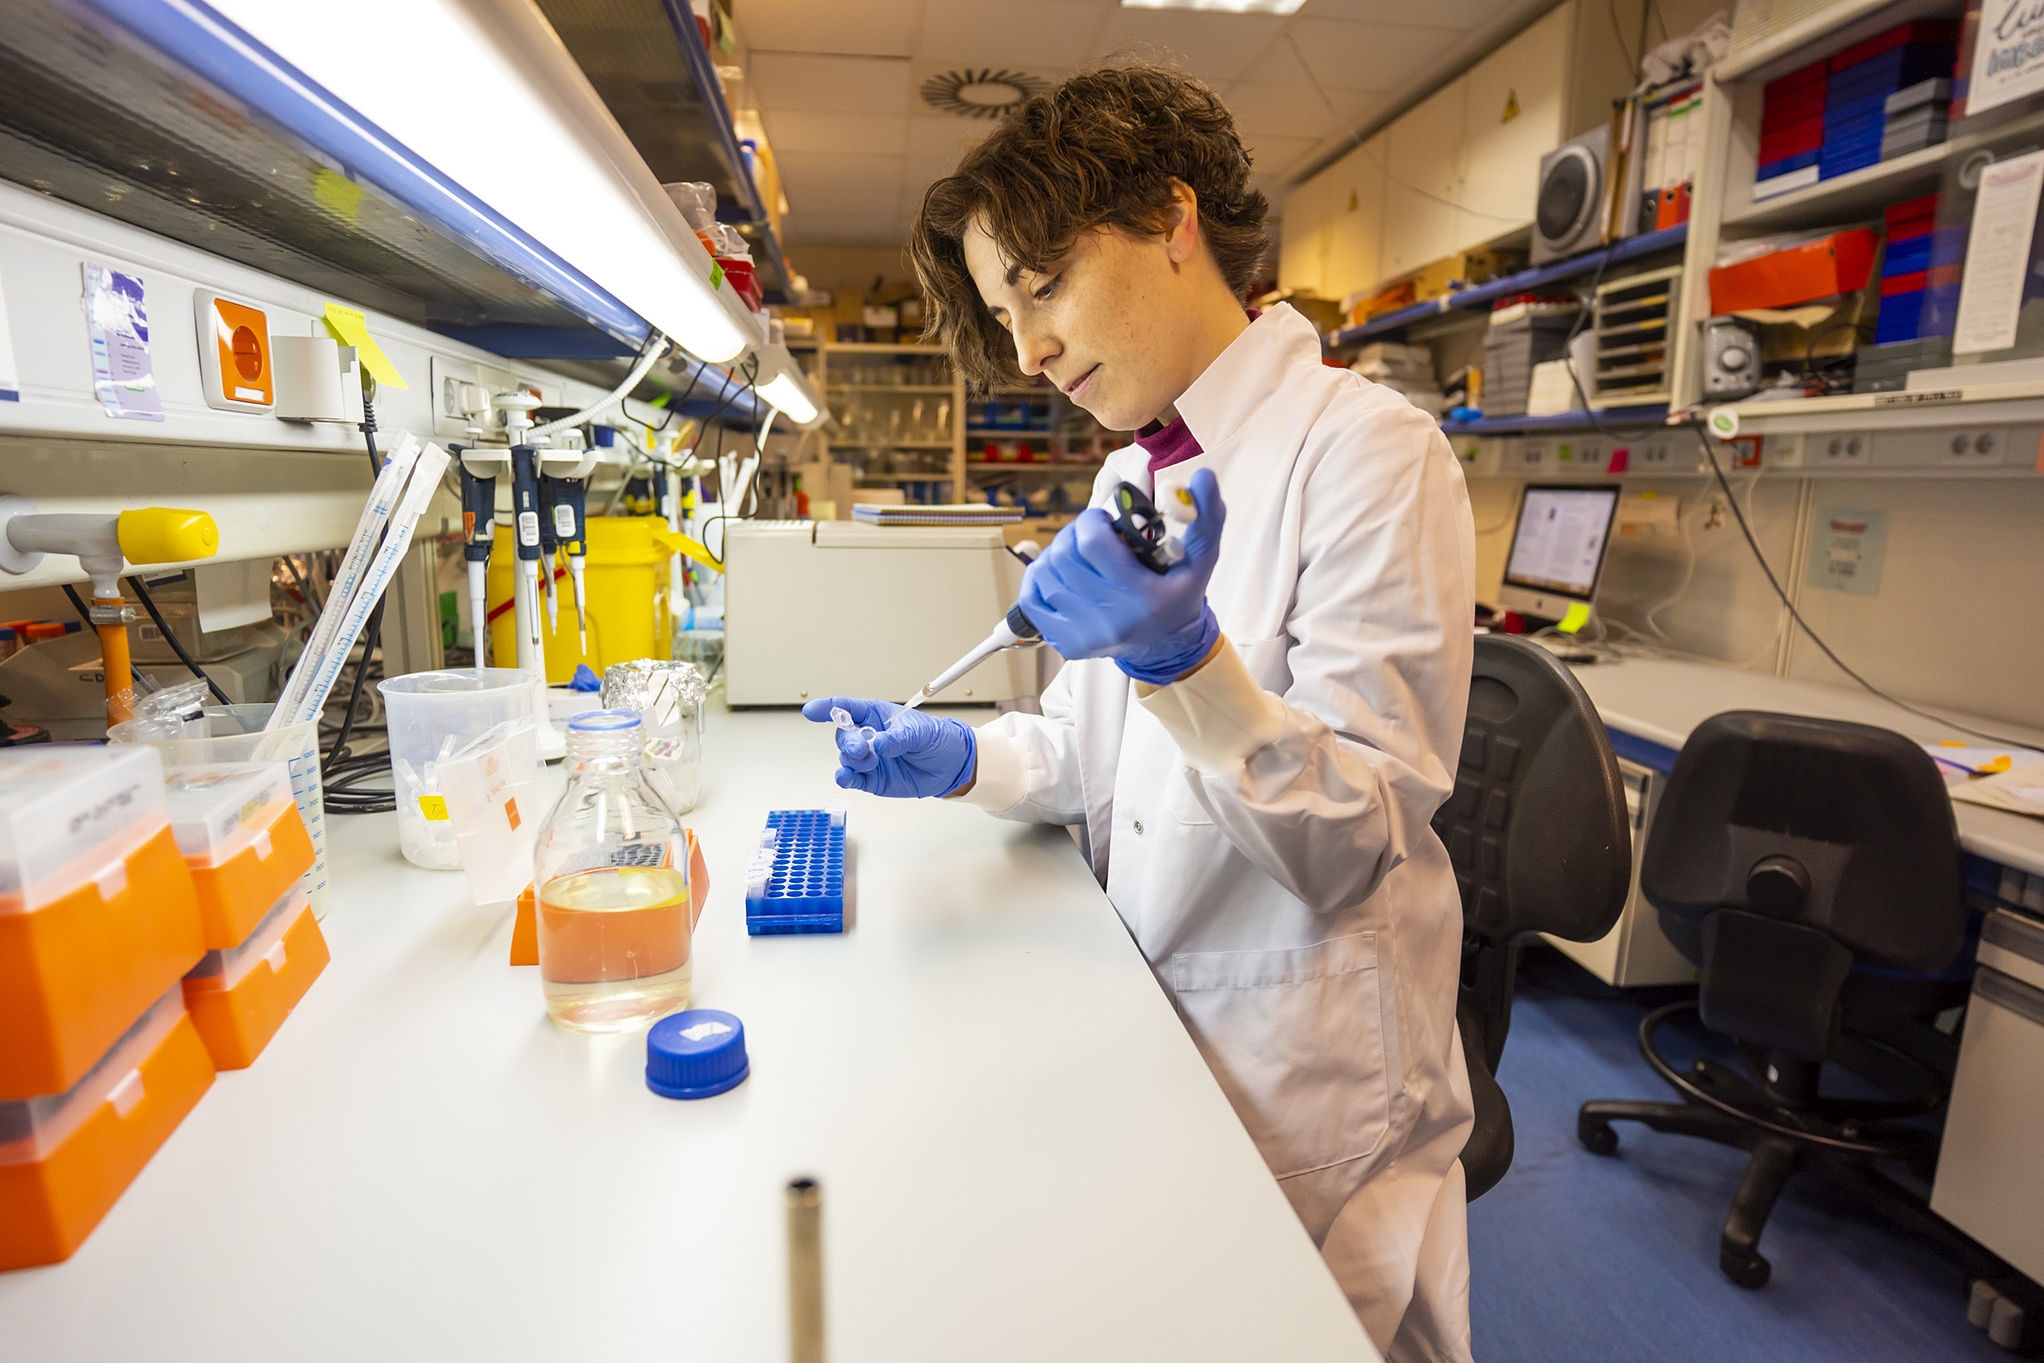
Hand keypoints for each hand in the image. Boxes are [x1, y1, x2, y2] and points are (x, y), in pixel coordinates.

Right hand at [801, 697, 976, 797]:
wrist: (951, 766)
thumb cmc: (936, 739)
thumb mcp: (921, 731)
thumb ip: (899, 737)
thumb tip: (879, 744)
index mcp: (876, 715)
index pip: (846, 708)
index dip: (827, 708)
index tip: (811, 711)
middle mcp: (867, 735)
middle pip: (844, 735)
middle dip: (848, 741)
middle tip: (862, 749)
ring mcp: (868, 758)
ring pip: (846, 757)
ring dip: (853, 760)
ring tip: (872, 761)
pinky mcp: (872, 779)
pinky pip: (851, 778)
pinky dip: (845, 778)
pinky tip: (846, 777)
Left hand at [1016, 468, 1225, 684]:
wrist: (1167, 646)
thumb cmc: (1180, 596)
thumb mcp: (1201, 559)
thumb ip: (1205, 517)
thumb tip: (1203, 477)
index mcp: (1142, 596)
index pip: (1092, 543)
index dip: (1091, 521)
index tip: (1103, 520)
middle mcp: (1109, 619)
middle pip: (1063, 556)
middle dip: (1073, 534)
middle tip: (1090, 534)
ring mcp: (1083, 634)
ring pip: (1044, 573)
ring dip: (1057, 554)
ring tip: (1078, 555)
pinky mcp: (1066, 643)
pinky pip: (1031, 599)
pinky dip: (1040, 578)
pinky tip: (1060, 574)